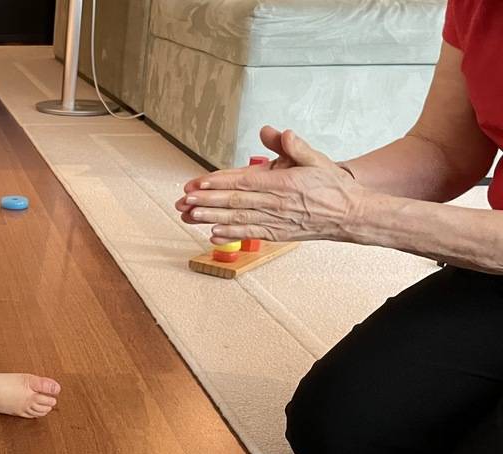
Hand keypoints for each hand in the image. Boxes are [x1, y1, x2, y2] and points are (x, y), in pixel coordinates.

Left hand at [175, 126, 365, 243]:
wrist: (352, 216)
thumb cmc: (334, 187)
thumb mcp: (317, 159)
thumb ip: (296, 146)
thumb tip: (279, 132)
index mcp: (284, 184)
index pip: (244, 181)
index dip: (219, 182)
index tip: (199, 182)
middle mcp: (277, 204)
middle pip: (236, 202)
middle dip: (208, 200)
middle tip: (185, 200)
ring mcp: (277, 221)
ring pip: (239, 220)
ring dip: (213, 218)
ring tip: (192, 216)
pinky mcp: (279, 234)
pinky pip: (251, 235)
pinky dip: (231, 236)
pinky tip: (213, 234)